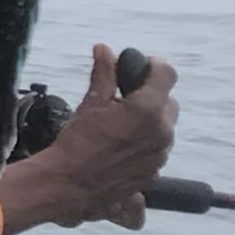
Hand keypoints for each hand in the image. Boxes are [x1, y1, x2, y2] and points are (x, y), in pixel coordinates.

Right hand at [0, 45, 178, 231]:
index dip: (154, 67)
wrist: (66, 185)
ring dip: (148, 123)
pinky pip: (156, 151)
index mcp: (148, 110)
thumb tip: (104, 49)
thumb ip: (104, 74)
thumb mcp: (90, 103)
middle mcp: (162, 132)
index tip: (141, 68)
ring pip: (163, 128)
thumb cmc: (76, 143)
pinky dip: (143, 145)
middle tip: (123, 102)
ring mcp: (160, 155)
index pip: (167, 74)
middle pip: (168, 102)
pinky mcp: (154, 173)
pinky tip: (119, 148)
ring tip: (119, 129)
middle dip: (150, 98)